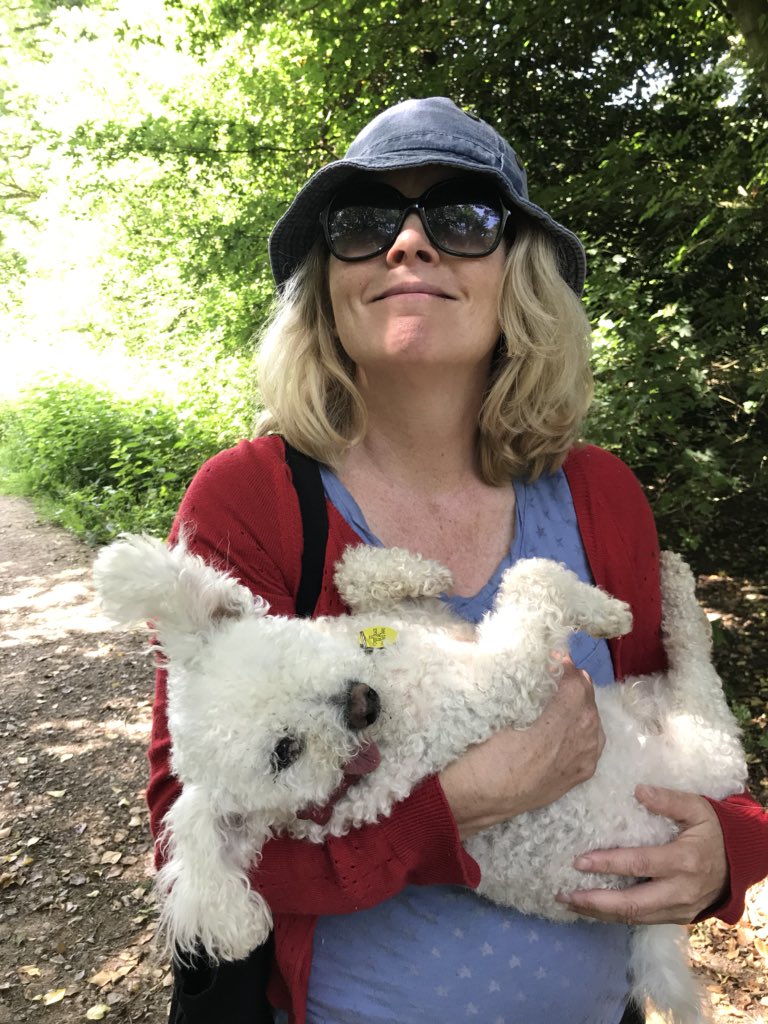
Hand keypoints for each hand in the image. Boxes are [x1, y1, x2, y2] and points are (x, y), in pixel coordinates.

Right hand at [441, 657, 604, 836]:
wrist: (481, 799)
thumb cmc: (484, 754)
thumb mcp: (502, 714)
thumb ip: (529, 694)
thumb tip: (543, 673)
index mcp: (559, 722)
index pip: (575, 684)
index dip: (566, 667)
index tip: (555, 657)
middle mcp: (578, 741)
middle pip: (588, 702)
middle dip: (577, 684)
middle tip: (560, 673)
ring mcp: (582, 761)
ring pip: (595, 723)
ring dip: (584, 706)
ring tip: (568, 696)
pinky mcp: (579, 776)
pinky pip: (593, 744)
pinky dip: (587, 728)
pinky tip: (574, 724)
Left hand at [556, 784, 728, 924]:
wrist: (738, 864)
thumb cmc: (713, 832)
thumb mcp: (697, 808)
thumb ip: (669, 800)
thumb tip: (639, 791)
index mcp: (684, 860)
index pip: (639, 864)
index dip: (608, 863)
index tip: (579, 861)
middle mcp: (680, 890)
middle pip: (633, 903)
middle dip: (596, 901)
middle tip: (564, 893)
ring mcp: (679, 909)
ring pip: (635, 917)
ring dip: (600, 913)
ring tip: (570, 902)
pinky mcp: (676, 918)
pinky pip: (642, 920)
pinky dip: (615, 916)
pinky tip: (593, 908)